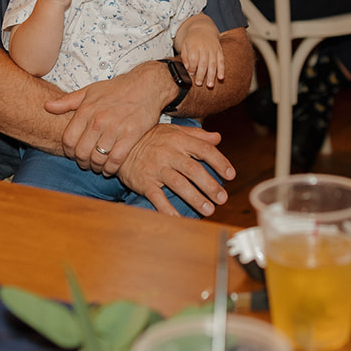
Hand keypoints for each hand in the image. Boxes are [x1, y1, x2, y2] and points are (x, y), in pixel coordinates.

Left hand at [45, 64, 174, 174]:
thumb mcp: (90, 91)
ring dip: (96, 167)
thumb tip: (47, 106)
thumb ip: (67, 101)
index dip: (68, 152)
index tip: (73, 154)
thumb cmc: (117, 89)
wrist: (146, 85)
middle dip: (81, 162)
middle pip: (81, 152)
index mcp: (86, 110)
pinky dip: (111, 168)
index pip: (68, 140)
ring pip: (98, 158)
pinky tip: (110, 168)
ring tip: (98, 166)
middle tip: (86, 163)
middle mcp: (99, 121)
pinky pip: (116, 160)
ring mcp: (115, 129)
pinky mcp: (131, 136)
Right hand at [115, 123, 234, 216]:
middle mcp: (168, 153)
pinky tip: (179, 219)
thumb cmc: (151, 138)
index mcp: (178, 140)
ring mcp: (155, 168)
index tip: (230, 175)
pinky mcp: (144, 182)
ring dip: (195, 198)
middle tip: (222, 198)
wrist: (120, 145)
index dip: (220, 162)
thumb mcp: (173, 131)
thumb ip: (196, 135)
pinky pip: (157, 197)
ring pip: (179, 184)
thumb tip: (218, 138)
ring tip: (208, 210)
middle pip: (194, 170)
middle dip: (210, 185)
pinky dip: (167, 209)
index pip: (204, 150)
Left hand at [178, 31, 225, 88]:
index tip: (191, 74)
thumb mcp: (184, 45)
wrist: (203, 28)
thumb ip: (185, 56)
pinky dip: (221, 70)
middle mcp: (205, 48)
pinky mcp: (219, 51)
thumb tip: (187, 67)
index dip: (192, 67)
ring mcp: (213, 50)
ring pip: (213, 64)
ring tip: (210, 85)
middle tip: (199, 83)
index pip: (193, 58)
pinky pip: (221, 61)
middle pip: (203, 62)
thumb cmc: (192, 40)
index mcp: (194, 46)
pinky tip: (221, 77)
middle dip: (201, 74)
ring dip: (212, 75)